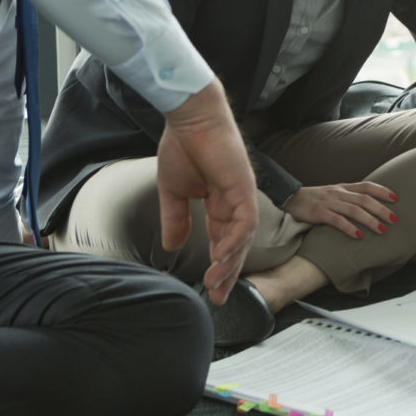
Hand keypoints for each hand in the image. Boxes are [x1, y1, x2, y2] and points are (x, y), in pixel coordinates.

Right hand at [156, 79, 258, 303]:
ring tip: (218, 282)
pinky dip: (235, 239)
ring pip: (242, 236)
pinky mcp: (242, 186)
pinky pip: (244, 220)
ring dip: (230, 261)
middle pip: (236, 244)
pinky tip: (223, 256)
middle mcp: (234, 201)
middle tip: (219, 297)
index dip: (219, 265)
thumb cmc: (182, 147)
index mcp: (220, 202)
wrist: (189, 118)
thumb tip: (172, 247)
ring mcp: (241, 194)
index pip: (223, 240)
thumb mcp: (174, 191)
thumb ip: (176, 219)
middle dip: (228, 272)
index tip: (211, 288)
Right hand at [284, 182, 397, 238]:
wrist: (288, 198)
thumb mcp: (333, 194)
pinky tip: (358, 236)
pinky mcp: (318, 212)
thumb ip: (349, 198)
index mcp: (343, 188)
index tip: (397, 198)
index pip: (367, 186)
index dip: (382, 191)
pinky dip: (349, 228)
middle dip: (381, 209)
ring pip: (353, 209)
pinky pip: (336, 220)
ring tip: (382, 230)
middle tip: (394, 219)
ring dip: (369, 220)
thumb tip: (370, 208)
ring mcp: (328, 202)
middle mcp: (338, 193)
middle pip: (364, 199)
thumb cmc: (314, 199)